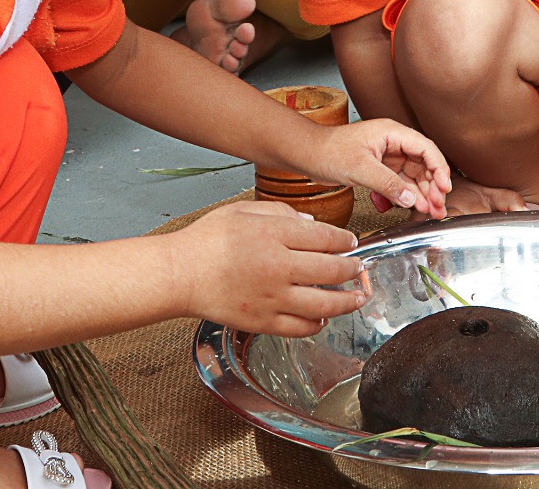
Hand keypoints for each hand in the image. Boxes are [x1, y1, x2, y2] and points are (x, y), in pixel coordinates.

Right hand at [171, 201, 366, 335]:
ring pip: (325, 303)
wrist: (179, 274)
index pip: (326, 236)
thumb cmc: (206, 241)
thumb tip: (311, 223)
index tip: (351, 242)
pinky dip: (318, 324)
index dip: (345, 240)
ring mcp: (273, 298)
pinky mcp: (263, 322)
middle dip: (353, 269)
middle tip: (359, 268)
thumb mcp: (243, 210)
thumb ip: (281, 212)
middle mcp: (279, 267)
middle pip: (332, 269)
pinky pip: (301, 327)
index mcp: (274, 234)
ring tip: (359, 297)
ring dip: (348, 301)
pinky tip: (324, 318)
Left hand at [301, 119, 451, 217]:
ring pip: (412, 177)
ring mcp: (387, 157)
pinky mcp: (379, 170)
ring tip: (430, 212)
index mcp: (392, 133)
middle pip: (423, 165)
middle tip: (438, 206)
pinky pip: (398, 184)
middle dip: (432, 187)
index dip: (439, 168)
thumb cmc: (329, 151)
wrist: (307, 155)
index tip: (444, 187)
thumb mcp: (360, 168)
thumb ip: (387, 184)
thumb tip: (410, 198)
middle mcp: (393, 144)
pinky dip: (404, 196)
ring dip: (421, 195)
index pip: (425, 149)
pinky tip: (407, 207)